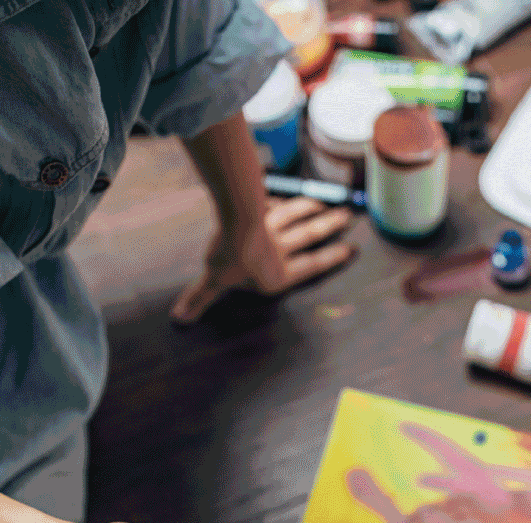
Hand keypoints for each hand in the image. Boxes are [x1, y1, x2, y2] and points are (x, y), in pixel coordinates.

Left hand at [169, 197, 355, 324]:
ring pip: (296, 215)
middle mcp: (280, 250)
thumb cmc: (230, 258)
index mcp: (278, 273)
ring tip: (326, 203)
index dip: (331, 258)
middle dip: (329, 226)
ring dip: (312, 208)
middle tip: (347, 216)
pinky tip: (285, 196)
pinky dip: (281, 199)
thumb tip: (179, 319)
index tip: (351, 249)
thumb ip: (199, 299)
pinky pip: (273, 203)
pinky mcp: (260, 207)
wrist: (234, 222)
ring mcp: (272, 227)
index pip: (310, 266)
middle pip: (309, 235)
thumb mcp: (213, 283)